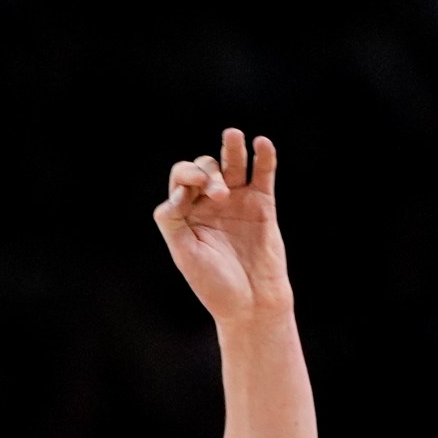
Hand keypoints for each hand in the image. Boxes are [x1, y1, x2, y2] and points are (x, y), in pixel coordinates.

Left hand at [153, 128, 291, 324]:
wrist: (251, 302)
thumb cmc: (214, 284)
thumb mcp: (184, 254)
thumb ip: (173, 220)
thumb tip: (178, 191)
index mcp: (186, 214)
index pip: (181, 180)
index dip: (185, 178)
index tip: (191, 195)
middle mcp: (210, 204)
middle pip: (205, 169)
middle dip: (208, 174)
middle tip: (220, 195)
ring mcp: (238, 202)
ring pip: (233, 165)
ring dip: (231, 150)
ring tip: (233, 135)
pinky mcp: (263, 205)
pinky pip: (263, 175)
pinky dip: (264, 158)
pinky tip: (261, 144)